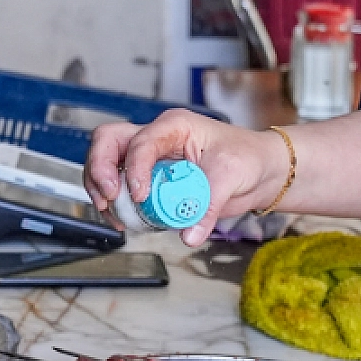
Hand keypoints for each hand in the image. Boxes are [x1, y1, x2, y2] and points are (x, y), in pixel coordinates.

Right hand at [84, 109, 289, 246]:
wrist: (260, 171)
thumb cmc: (248, 158)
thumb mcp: (231, 177)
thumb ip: (208, 206)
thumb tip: (189, 235)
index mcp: (175, 126)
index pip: (141, 141)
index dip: (135, 168)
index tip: (140, 195)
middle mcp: (157, 137)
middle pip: (108, 141)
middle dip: (100, 168)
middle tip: (109, 197)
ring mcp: (151, 158)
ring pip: (107, 162)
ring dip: (101, 188)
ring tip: (113, 215)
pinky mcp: (151, 179)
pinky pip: (120, 186)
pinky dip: (115, 204)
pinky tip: (124, 221)